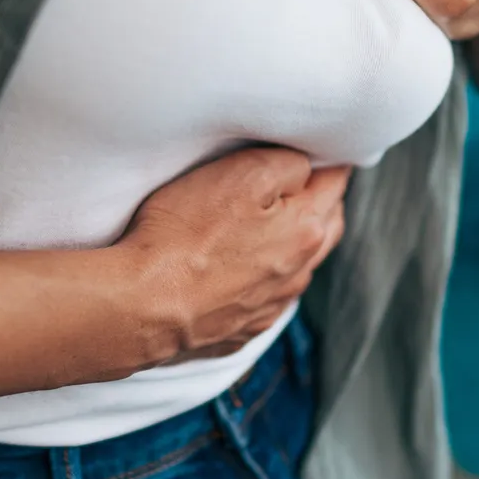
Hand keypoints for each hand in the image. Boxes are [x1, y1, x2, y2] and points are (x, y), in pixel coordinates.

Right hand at [114, 146, 349, 364]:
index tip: (313, 150)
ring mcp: (269, 307)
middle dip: (320, 201)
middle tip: (299, 181)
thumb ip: (288, 164)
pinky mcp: (241, 329)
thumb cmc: (186, 234)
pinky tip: (239, 269)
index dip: (325, 161)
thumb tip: (307, 168)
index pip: (335, 183)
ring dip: (292, 243)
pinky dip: (262, 279)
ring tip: (266, 224)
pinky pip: (266, 297)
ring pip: (299, 266)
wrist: (142, 305)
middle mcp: (297, 274)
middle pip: (327, 226)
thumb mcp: (243, 173)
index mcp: (306, 231)